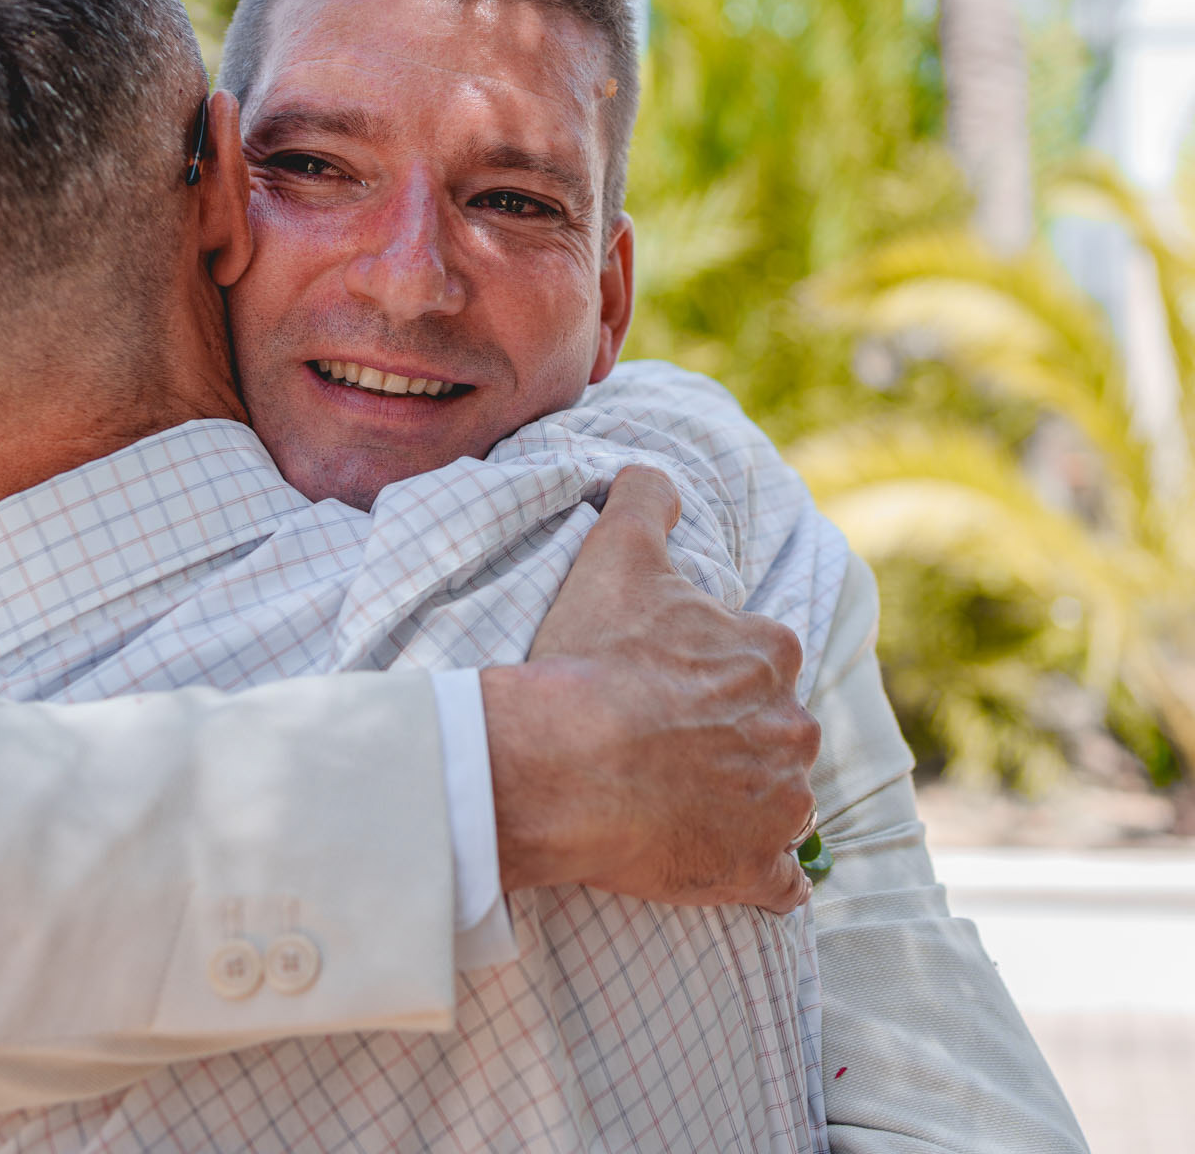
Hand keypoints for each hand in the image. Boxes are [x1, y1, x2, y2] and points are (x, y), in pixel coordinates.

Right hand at [480, 466, 819, 912]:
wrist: (566, 761)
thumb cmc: (594, 658)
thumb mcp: (616, 554)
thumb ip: (645, 500)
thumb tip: (654, 472)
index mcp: (767, 654)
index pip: (759, 660)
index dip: (712, 670)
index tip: (667, 683)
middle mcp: (791, 729)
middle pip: (774, 732)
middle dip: (735, 738)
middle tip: (665, 744)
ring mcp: (779, 807)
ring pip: (780, 803)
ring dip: (746, 804)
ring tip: (678, 805)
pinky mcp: (755, 872)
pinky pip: (781, 885)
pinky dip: (765, 880)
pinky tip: (726, 870)